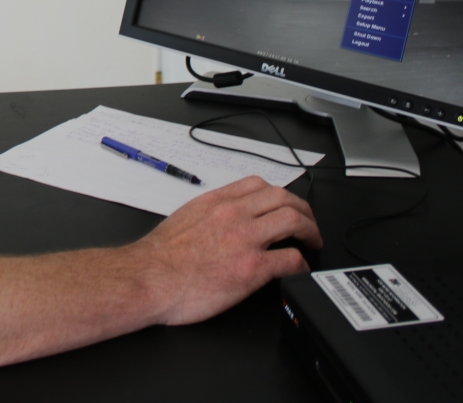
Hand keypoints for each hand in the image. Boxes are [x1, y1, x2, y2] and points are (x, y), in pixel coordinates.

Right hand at [134, 175, 321, 325]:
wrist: (150, 279)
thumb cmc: (160, 257)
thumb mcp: (184, 218)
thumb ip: (209, 213)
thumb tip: (220, 220)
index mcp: (216, 202)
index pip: (258, 184)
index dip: (279, 194)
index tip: (284, 204)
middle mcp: (233, 214)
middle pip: (283, 198)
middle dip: (303, 210)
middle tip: (308, 224)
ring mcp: (245, 239)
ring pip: (293, 220)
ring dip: (310, 231)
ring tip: (312, 242)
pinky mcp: (252, 267)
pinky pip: (291, 259)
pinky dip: (301, 264)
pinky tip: (300, 270)